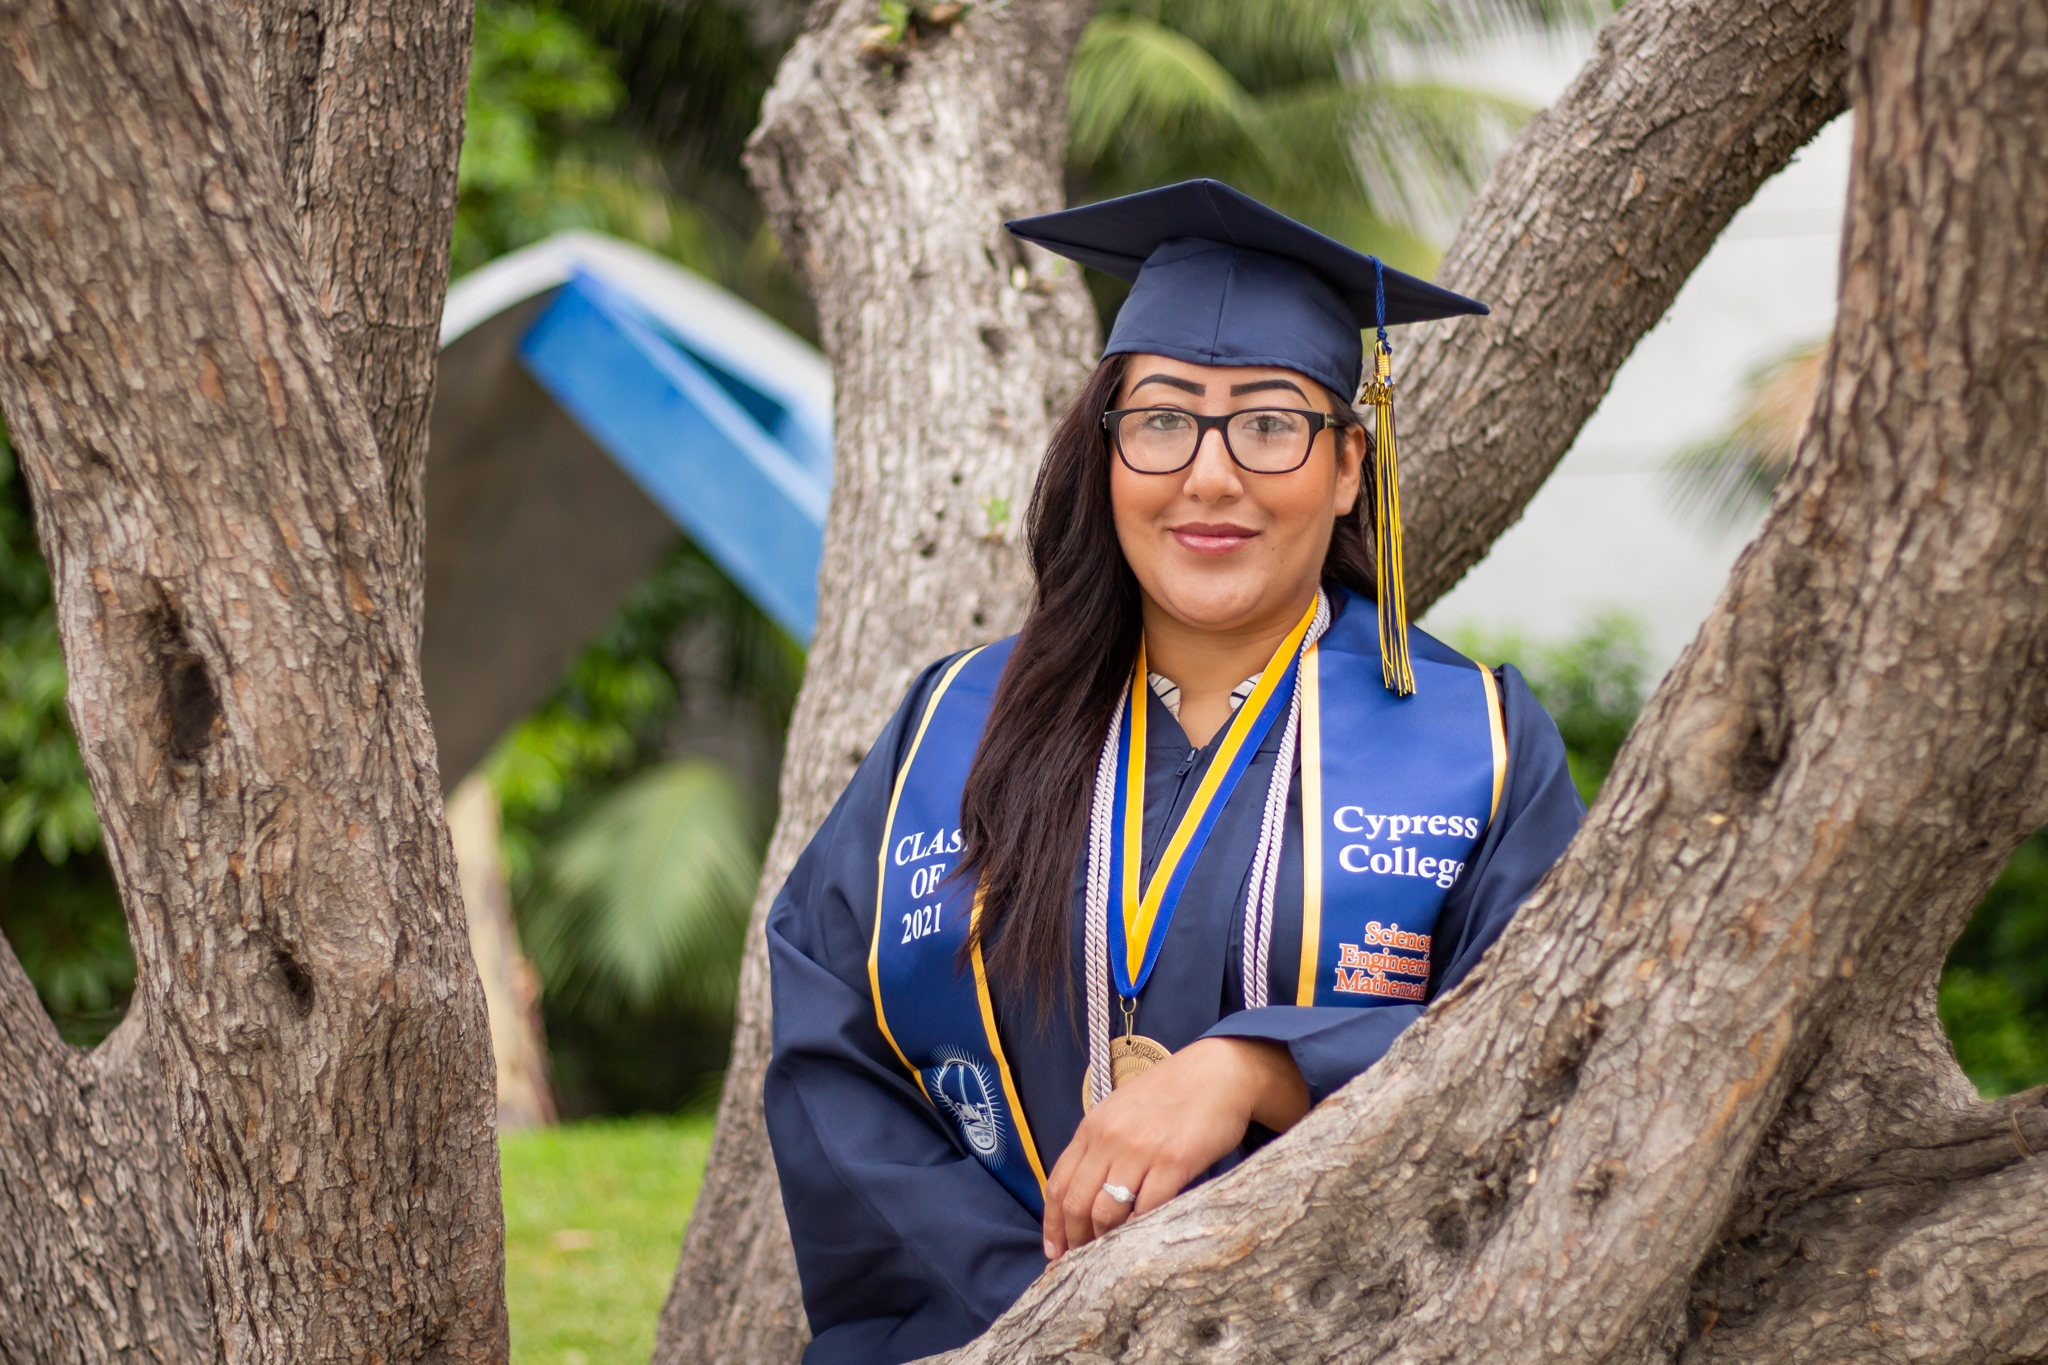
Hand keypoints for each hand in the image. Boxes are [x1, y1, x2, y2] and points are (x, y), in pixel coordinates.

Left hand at [1041, 1037, 1307, 1259]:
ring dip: (1105, 1239)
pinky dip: (1140, 1229)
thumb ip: (1100, 1145)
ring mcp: (1141, 1150)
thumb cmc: (1170, 1096)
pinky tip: (1142, 1239)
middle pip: (1076, 1202)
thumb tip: (1082, 1192)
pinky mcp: (1174, 1161)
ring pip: (1106, 1211)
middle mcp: (1110, 1138)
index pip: (1058, 1183)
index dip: (1053, 1223)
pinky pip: (1147, 1208)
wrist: (1217, 1074)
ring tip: (1111, 1254)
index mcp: (1093, 1127)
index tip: (1055, 1250)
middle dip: (1075, 1238)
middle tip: (1082, 1261)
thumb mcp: (1122, 1111)